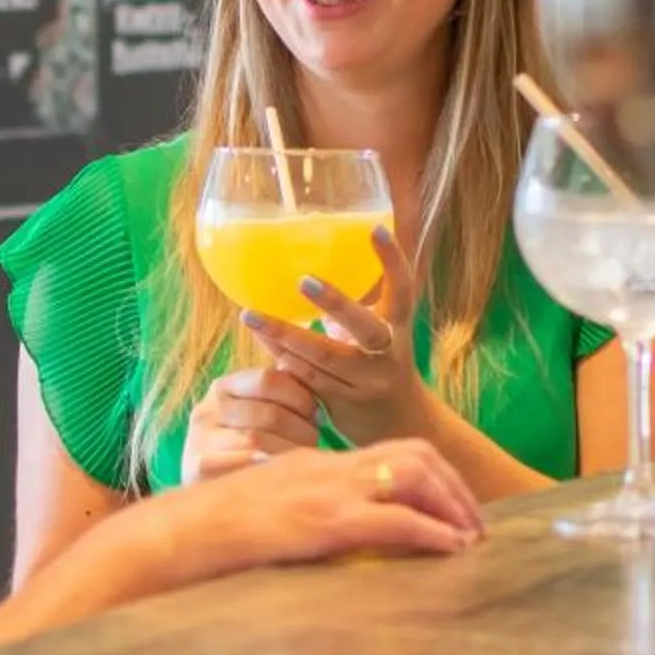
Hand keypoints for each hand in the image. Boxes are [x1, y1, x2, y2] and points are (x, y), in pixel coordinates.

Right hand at [164, 439, 484, 573]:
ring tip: (472, 537)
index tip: (451, 503)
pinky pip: (394, 519)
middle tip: (475, 523)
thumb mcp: (268, 511)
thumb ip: (303, 513)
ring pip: (413, 477)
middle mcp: (327, 466)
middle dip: (453, 486)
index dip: (432, 473)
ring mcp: (327, 490)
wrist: (180, 533)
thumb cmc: (214, 531)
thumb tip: (334, 538)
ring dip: (452, 505)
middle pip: (412, 454)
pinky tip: (450, 548)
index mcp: (316, 463)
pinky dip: (431, 531)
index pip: (390, 451)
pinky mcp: (325, 521)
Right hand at [180, 365, 319, 484]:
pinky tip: (275, 472)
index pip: (268, 379)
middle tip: (312, 441)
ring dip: (288, 451)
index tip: (313, 414)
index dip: (299, 396)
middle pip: (269, 413)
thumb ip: (279, 392)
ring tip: (299, 459)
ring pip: (257, 440)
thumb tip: (302, 368)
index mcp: (224, 387)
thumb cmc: (242, 448)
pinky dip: (262, 467)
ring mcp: (199, 439)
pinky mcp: (196, 468)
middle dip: (300, 428)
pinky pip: (238, 464)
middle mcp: (208, 409)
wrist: (203, 499)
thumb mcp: (255, 413)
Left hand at [242, 224, 433, 447]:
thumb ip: (353, 308)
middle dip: (335, 304)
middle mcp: (387, 355)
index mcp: (398, 329)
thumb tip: (308, 265)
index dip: (393, 260)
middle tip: (304, 280)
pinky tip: (261, 340)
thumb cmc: (380, 363)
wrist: (401, 426)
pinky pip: (306, 378)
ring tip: (251, 315)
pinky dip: (282, 358)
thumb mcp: (379, 333)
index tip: (377, 229)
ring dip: (285, 335)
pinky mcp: (342, 404)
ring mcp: (365, 383)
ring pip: (324, 358)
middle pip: (365, 328)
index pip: (403, 290)